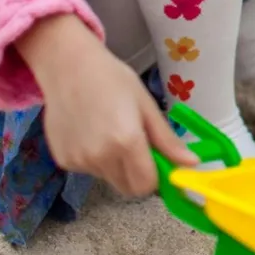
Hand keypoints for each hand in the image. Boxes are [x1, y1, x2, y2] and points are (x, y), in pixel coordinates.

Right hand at [17, 13, 197, 196]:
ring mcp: (79, 161)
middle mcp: (100, 158)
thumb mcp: (146, 105)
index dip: (155, 177)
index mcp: (126, 142)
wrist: (68, 67)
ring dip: (115, 165)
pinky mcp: (63, 161)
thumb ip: (167, 140)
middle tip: (135, 145)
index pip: (146, 185)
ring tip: (109, 131)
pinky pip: (88, 170)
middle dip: (137, 173)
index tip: (156, 160)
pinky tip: (90, 131)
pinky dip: (94, 159)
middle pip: (127, 187)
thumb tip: (191, 163)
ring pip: (108, 178)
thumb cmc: (112, 79)